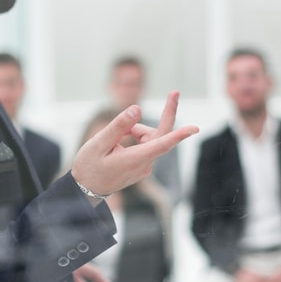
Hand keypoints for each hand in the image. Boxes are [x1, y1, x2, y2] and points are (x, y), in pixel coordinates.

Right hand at [72, 91, 197, 196]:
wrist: (85, 189)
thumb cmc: (89, 166)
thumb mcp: (98, 143)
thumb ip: (118, 126)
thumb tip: (138, 109)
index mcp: (135, 159)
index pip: (162, 145)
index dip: (179, 135)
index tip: (195, 128)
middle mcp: (145, 164)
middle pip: (160, 134)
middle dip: (166, 114)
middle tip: (175, 92)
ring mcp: (145, 167)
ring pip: (150, 138)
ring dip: (134, 131)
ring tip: (112, 139)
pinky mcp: (143, 166)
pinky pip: (145, 145)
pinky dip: (134, 138)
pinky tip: (116, 145)